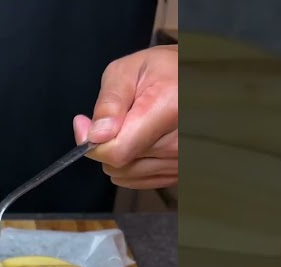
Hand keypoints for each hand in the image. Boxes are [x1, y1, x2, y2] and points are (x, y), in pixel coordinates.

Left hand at [73, 45, 177, 189]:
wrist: (195, 80)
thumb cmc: (164, 70)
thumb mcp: (129, 71)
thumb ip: (109, 103)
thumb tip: (95, 135)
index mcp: (168, 111)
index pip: (118, 151)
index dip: (93, 143)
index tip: (85, 125)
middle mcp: (179, 143)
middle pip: (120, 165)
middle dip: (107, 144)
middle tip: (117, 119)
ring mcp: (182, 162)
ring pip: (127, 176)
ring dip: (120, 155)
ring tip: (133, 127)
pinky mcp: (180, 172)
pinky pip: (140, 181)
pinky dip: (132, 165)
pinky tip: (140, 143)